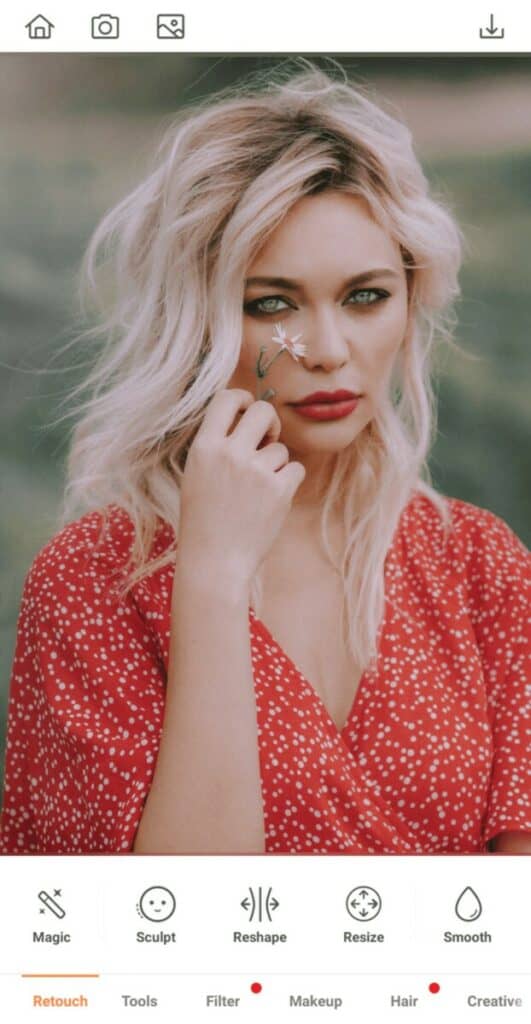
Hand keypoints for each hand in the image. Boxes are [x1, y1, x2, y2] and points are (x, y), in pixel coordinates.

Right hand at [177, 388, 305, 584]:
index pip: (227, 398)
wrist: (215, 561)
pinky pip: (295, 470)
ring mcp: (256, 471)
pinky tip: (270, 502)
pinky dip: (288, 483)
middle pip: (263, 411)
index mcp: (204, 447)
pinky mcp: (279, 490)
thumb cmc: (204, 519)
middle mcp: (229, 453)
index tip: (248, 412)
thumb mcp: (197, 473)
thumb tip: (247, 415)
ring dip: (275, 465)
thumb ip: (218, 444)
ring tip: (256, 492)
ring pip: (281, 449)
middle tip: (266, 441)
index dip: (243, 400)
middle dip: (270, 423)